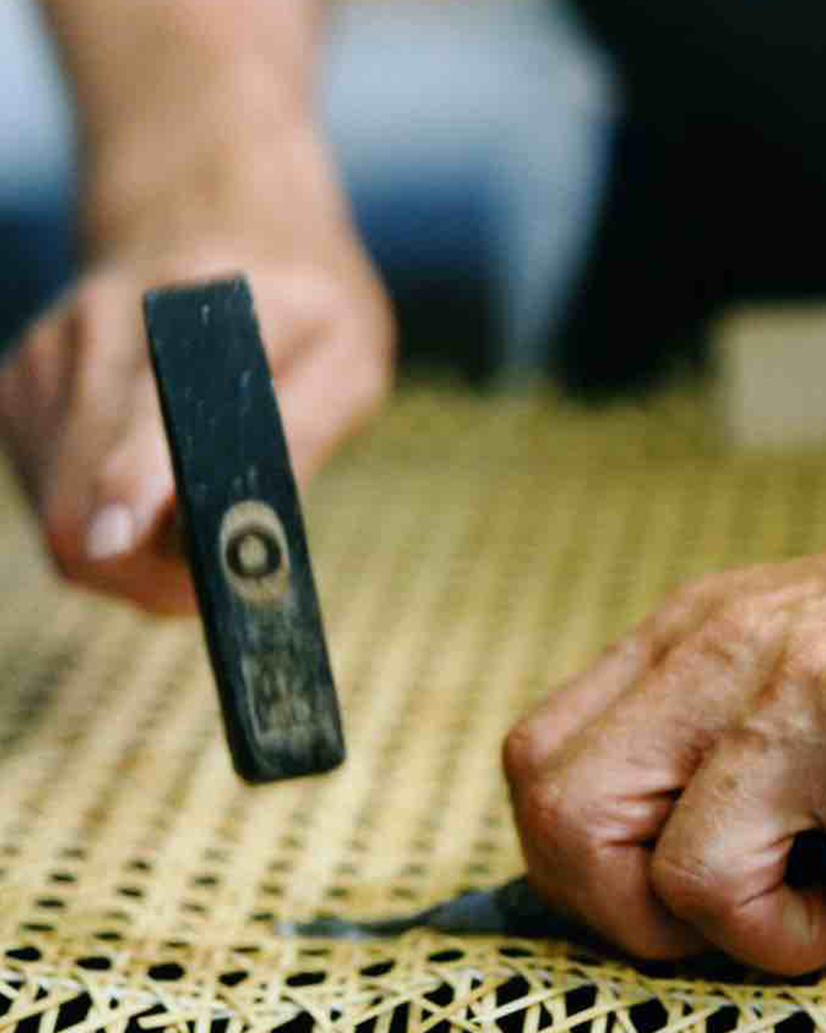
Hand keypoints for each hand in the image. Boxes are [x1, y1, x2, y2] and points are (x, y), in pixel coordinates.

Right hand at [0, 204, 393, 613]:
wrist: (213, 219)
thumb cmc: (300, 303)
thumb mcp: (347, 354)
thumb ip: (303, 433)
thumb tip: (255, 527)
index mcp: (187, 315)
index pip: (139, 415)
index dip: (129, 487)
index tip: (120, 539)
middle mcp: (94, 334)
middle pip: (80, 502)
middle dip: (148, 572)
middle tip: (216, 576)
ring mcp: (42, 361)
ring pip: (60, 520)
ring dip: (131, 554)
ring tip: (198, 514)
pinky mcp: (15, 388)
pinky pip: (49, 503)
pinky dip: (107, 520)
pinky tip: (156, 484)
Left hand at [503, 419, 825, 972]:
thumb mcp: (779, 650)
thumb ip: (705, 731)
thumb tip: (648, 867)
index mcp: (680, 646)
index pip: (538, 770)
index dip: (577, 869)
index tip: (665, 898)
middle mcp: (718, 662)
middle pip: (569, 827)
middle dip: (645, 922)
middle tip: (750, 914)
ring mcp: (799, 696)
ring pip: (699, 885)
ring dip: (788, 939)